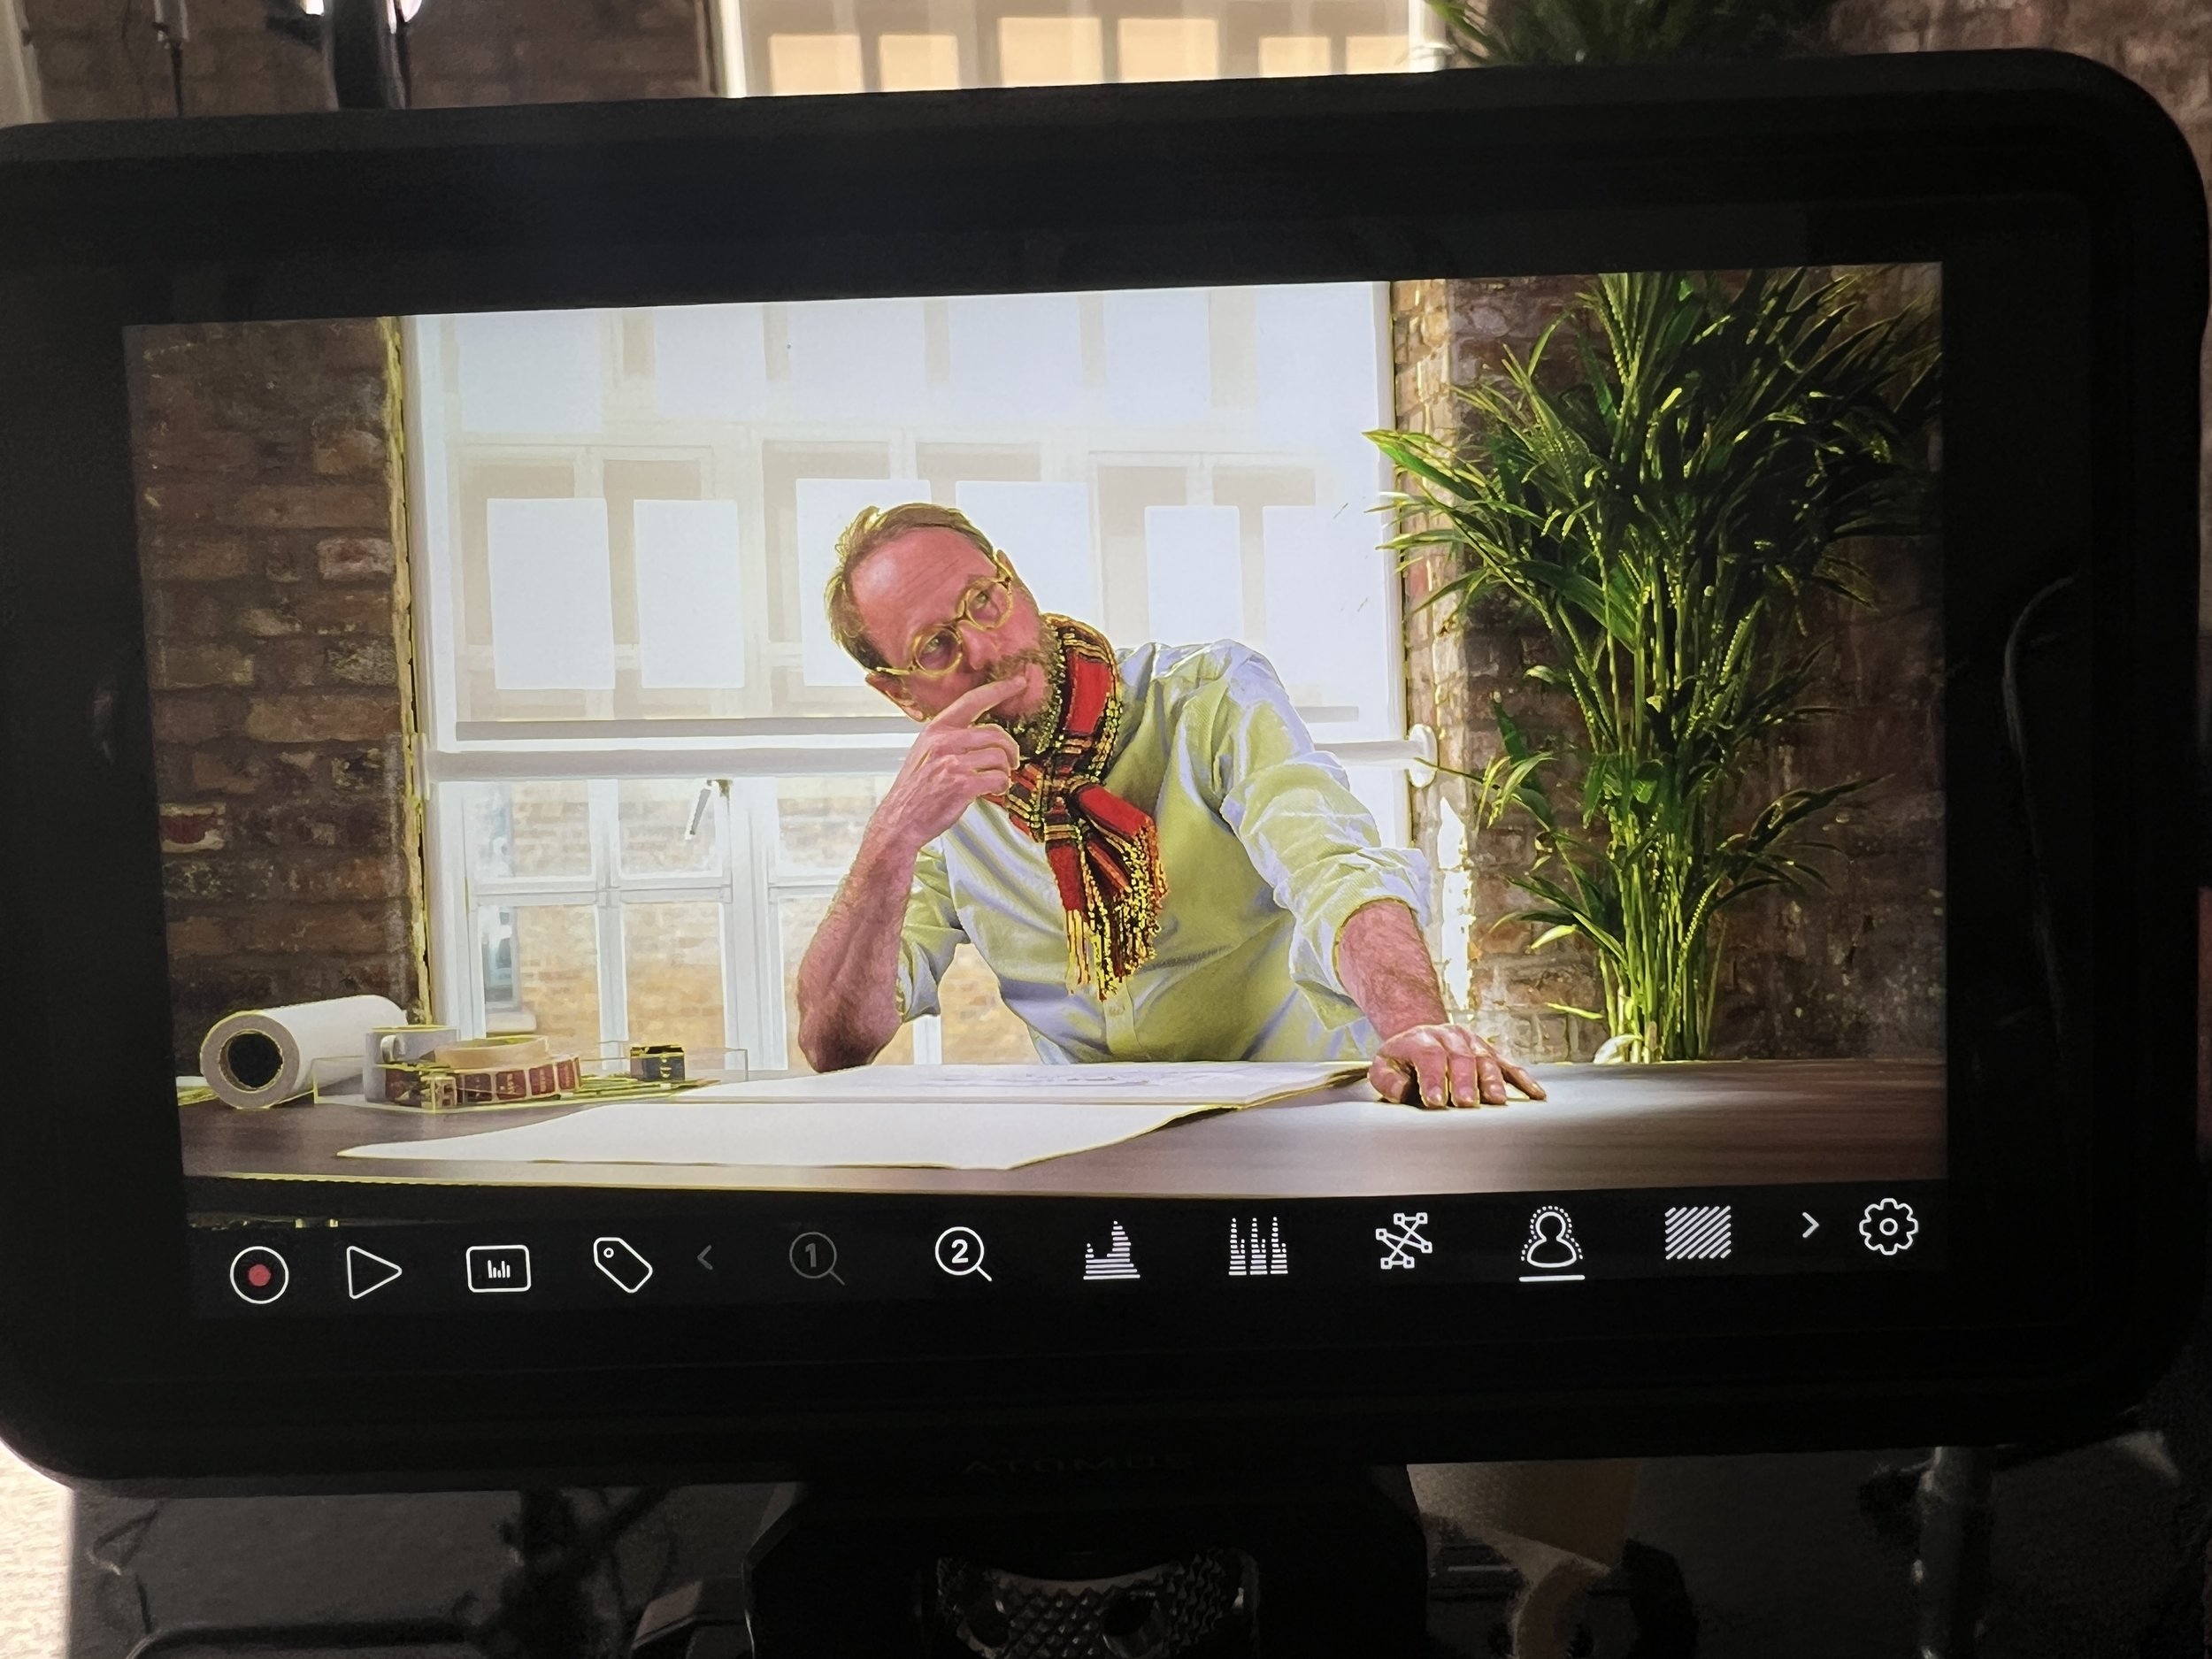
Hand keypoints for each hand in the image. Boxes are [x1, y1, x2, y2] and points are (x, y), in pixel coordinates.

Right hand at [873, 678, 1026, 850]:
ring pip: (1000, 757)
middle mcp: (944, 742)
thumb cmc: (915, 790)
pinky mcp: (962, 785)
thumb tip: (984, 734)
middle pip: (995, 733)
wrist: (899, 821)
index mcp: (936, 730)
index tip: (1019, 682)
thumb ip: (950, 739)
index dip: (1000, 689)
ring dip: (1005, 771)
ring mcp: (952, 763)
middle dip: (1010, 749)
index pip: (973, 700)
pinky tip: (993, 791)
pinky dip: (1002, 786)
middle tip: (1011, 762)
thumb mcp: (925, 752)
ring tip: (996, 780)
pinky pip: (999, 778)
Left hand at [1369, 1023, 1545, 1108]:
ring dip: (1492, 1080)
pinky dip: (1523, 1079)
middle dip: (1465, 1081)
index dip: (1433, 1078)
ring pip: (1486, 1058)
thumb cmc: (1403, 1061)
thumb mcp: (1384, 1066)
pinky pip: (1510, 1065)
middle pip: (1461, 1056)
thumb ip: (1387, 1080)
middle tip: (1467, 1103)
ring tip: (1497, 1101)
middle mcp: (1450, 1036)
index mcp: (1422, 1039)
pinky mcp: (1491, 1053)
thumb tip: (1402, 1092)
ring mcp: (1473, 1043)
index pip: (1429, 1055)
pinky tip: (1535, 1094)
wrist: (1422, 1037)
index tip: (1435, 1101)